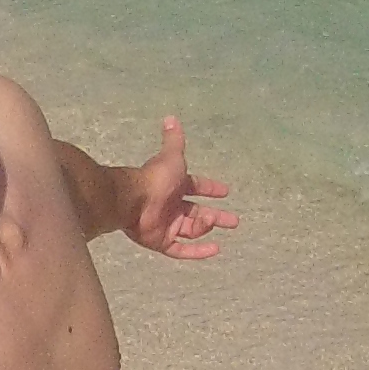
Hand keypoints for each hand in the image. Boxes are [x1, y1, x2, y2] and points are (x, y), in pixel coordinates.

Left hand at [127, 115, 236, 262]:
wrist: (133, 200)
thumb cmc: (155, 178)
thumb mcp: (171, 157)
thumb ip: (174, 139)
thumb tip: (171, 118)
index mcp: (175, 186)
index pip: (196, 187)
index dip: (210, 188)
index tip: (225, 192)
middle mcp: (172, 206)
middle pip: (198, 213)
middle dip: (217, 217)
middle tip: (235, 221)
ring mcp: (167, 225)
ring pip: (192, 229)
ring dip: (206, 226)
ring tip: (215, 221)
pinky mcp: (162, 242)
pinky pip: (183, 250)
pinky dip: (199, 251)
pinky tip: (216, 250)